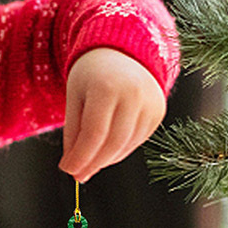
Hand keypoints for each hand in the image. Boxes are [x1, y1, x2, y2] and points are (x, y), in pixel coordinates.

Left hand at [60, 48, 165, 182]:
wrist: (122, 53)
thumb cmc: (92, 75)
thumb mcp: (75, 98)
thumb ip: (73, 133)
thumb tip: (73, 169)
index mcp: (107, 87)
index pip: (94, 133)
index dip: (81, 157)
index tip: (68, 170)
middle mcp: (134, 94)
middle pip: (113, 143)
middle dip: (93, 163)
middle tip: (78, 174)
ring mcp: (150, 103)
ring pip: (126, 146)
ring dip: (106, 159)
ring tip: (90, 159)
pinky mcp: (158, 112)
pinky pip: (137, 141)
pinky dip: (120, 150)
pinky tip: (107, 147)